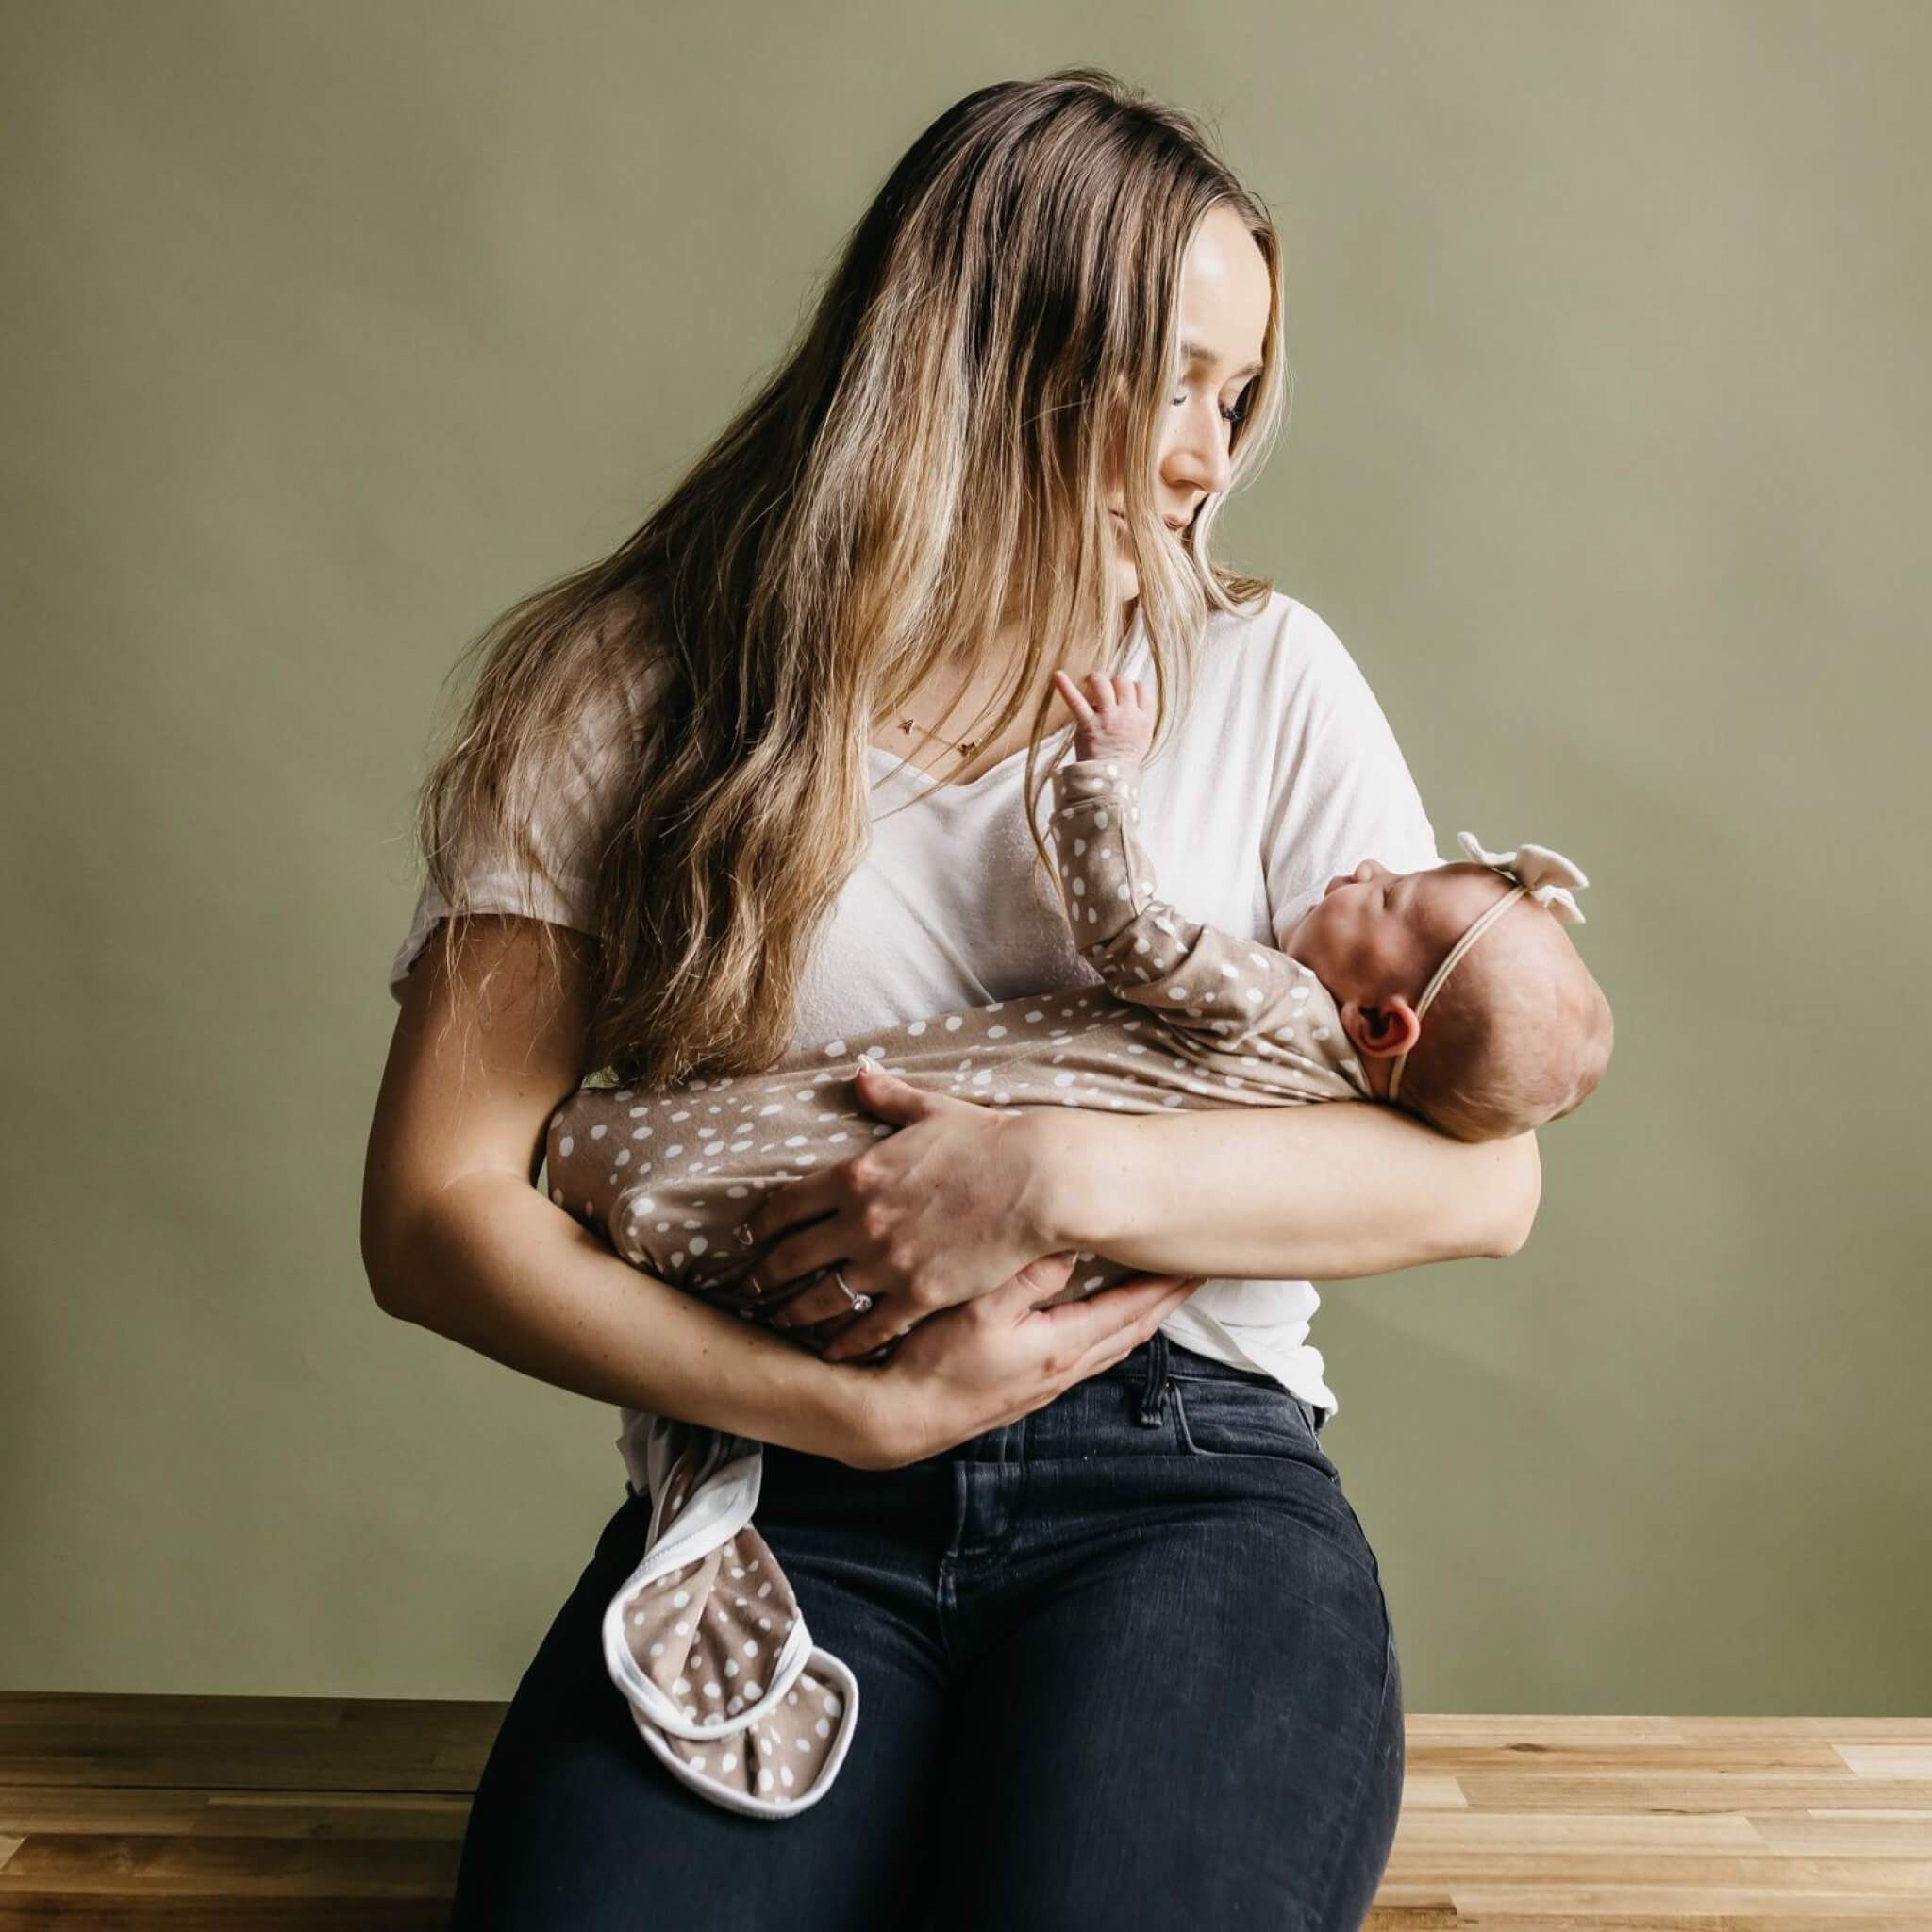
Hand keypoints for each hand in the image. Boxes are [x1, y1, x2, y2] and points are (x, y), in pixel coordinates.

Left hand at [730, 1064, 1065, 1358]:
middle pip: (793, 1256)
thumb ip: (889, 1097)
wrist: (1038, 1182)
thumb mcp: (932, 1110)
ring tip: (780, 1320)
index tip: (748, 1237)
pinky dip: (846, 1343)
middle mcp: (860, 1221)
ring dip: (795, 1311)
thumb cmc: (988, 1141)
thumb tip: (860, 1072)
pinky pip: (870, 1327)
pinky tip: (832, 1352)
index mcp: (857, 1174)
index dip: (761, 1224)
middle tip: (749, 1285)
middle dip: (764, 1274)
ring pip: (822, 1297)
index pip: (788, 1204)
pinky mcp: (919, 1295)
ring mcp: (888, 1262)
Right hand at [845, 1251, 1204, 1468]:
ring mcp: (1047, 1384)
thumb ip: (1028, 1276)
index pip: (1131, 1310)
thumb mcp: (980, 1308)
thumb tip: (1070, 1243)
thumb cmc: (935, 1363)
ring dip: (1138, 1319)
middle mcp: (1063, 1369)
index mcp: (1061, 1347)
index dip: (1165, 1285)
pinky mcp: (1028, 1389)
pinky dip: (1108, 1333)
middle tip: (1190, 1274)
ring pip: (1111, 1347)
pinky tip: (1100, 1325)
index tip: (1195, 1262)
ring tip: (1157, 1294)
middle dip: (1163, 1301)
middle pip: (1132, 1331)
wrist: (900, 1418)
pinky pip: (1087, 1357)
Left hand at [1052, 668, 1155, 763]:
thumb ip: (1137, 720)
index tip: (1122, 692)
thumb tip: (1125, 701)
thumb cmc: (1123, 763)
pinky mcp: (1089, 724)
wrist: (1111, 782)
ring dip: (1095, 679)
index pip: (1142, 689)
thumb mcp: (1141, 740)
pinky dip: (1065, 687)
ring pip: (1104, 683)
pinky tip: (1057, 675)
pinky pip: (1077, 701)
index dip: (1131, 686)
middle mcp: (1128, 716)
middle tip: (1102, 688)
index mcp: (1143, 720)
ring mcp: (1108, 719)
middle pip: (1123, 682)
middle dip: (1112, 681)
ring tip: (1088, 682)